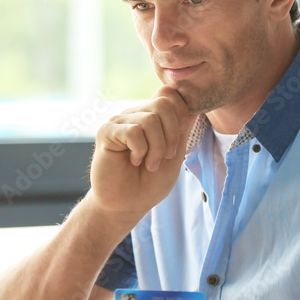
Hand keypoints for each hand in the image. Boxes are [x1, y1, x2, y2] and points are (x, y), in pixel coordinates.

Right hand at [89, 86, 196, 220]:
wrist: (127, 205)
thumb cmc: (149, 183)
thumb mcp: (175, 155)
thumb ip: (182, 131)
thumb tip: (194, 107)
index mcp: (150, 116)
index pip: (169, 93)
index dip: (180, 113)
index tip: (178, 139)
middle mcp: (134, 114)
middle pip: (163, 103)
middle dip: (172, 134)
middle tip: (165, 156)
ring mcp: (119, 122)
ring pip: (150, 119)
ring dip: (156, 148)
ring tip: (149, 164)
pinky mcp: (106, 132)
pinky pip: (133, 131)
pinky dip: (140, 151)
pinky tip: (134, 161)